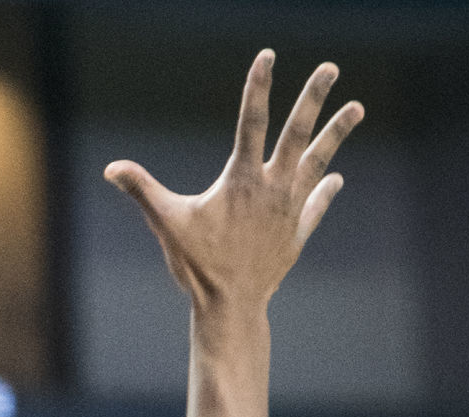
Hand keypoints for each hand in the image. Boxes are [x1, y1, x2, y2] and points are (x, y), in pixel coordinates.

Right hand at [105, 50, 363, 310]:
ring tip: (357, 108)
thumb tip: (111, 169)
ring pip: (318, 163)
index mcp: (241, 180)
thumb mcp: (167, 223)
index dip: (258, 86)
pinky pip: (315, 206)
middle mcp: (271, 189)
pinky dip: (326, 192)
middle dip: (314, 98)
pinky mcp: (296, 234)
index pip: (251, 122)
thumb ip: (142, 191)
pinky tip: (336, 179)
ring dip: (337, 134)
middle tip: (331, 68)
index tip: (268, 56)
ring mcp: (288, 211)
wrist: (231, 308)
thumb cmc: (197, 265)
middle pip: (298, 133)